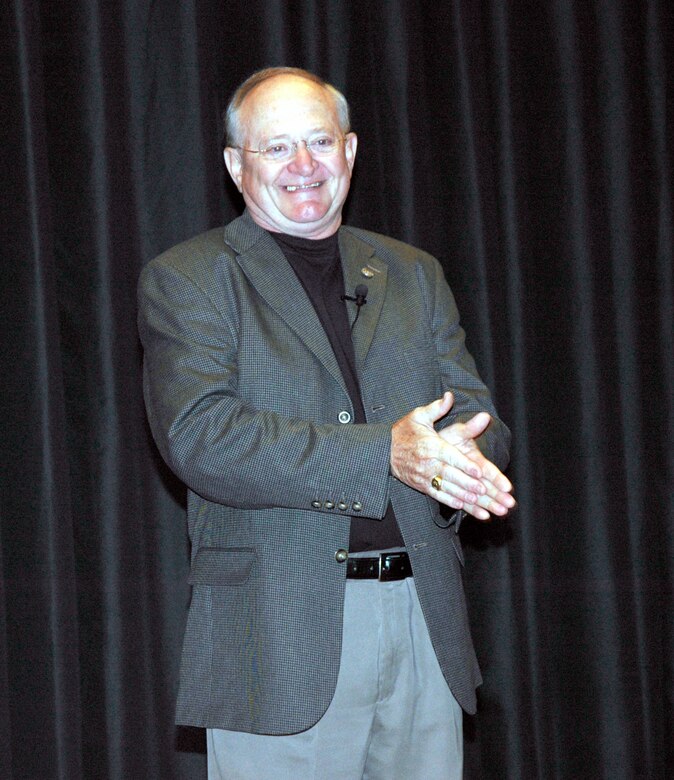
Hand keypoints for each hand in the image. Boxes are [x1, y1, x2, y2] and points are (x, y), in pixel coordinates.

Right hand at [390, 392, 514, 520]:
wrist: (384, 450)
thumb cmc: (404, 431)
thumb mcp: (418, 416)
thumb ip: (437, 408)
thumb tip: (449, 396)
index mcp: (429, 444)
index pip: (449, 455)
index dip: (464, 464)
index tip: (478, 470)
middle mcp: (427, 462)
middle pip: (449, 474)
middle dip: (467, 483)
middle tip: (483, 489)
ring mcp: (423, 475)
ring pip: (445, 487)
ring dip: (462, 495)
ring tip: (477, 500)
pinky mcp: (421, 485)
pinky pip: (437, 495)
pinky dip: (449, 501)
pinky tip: (463, 505)